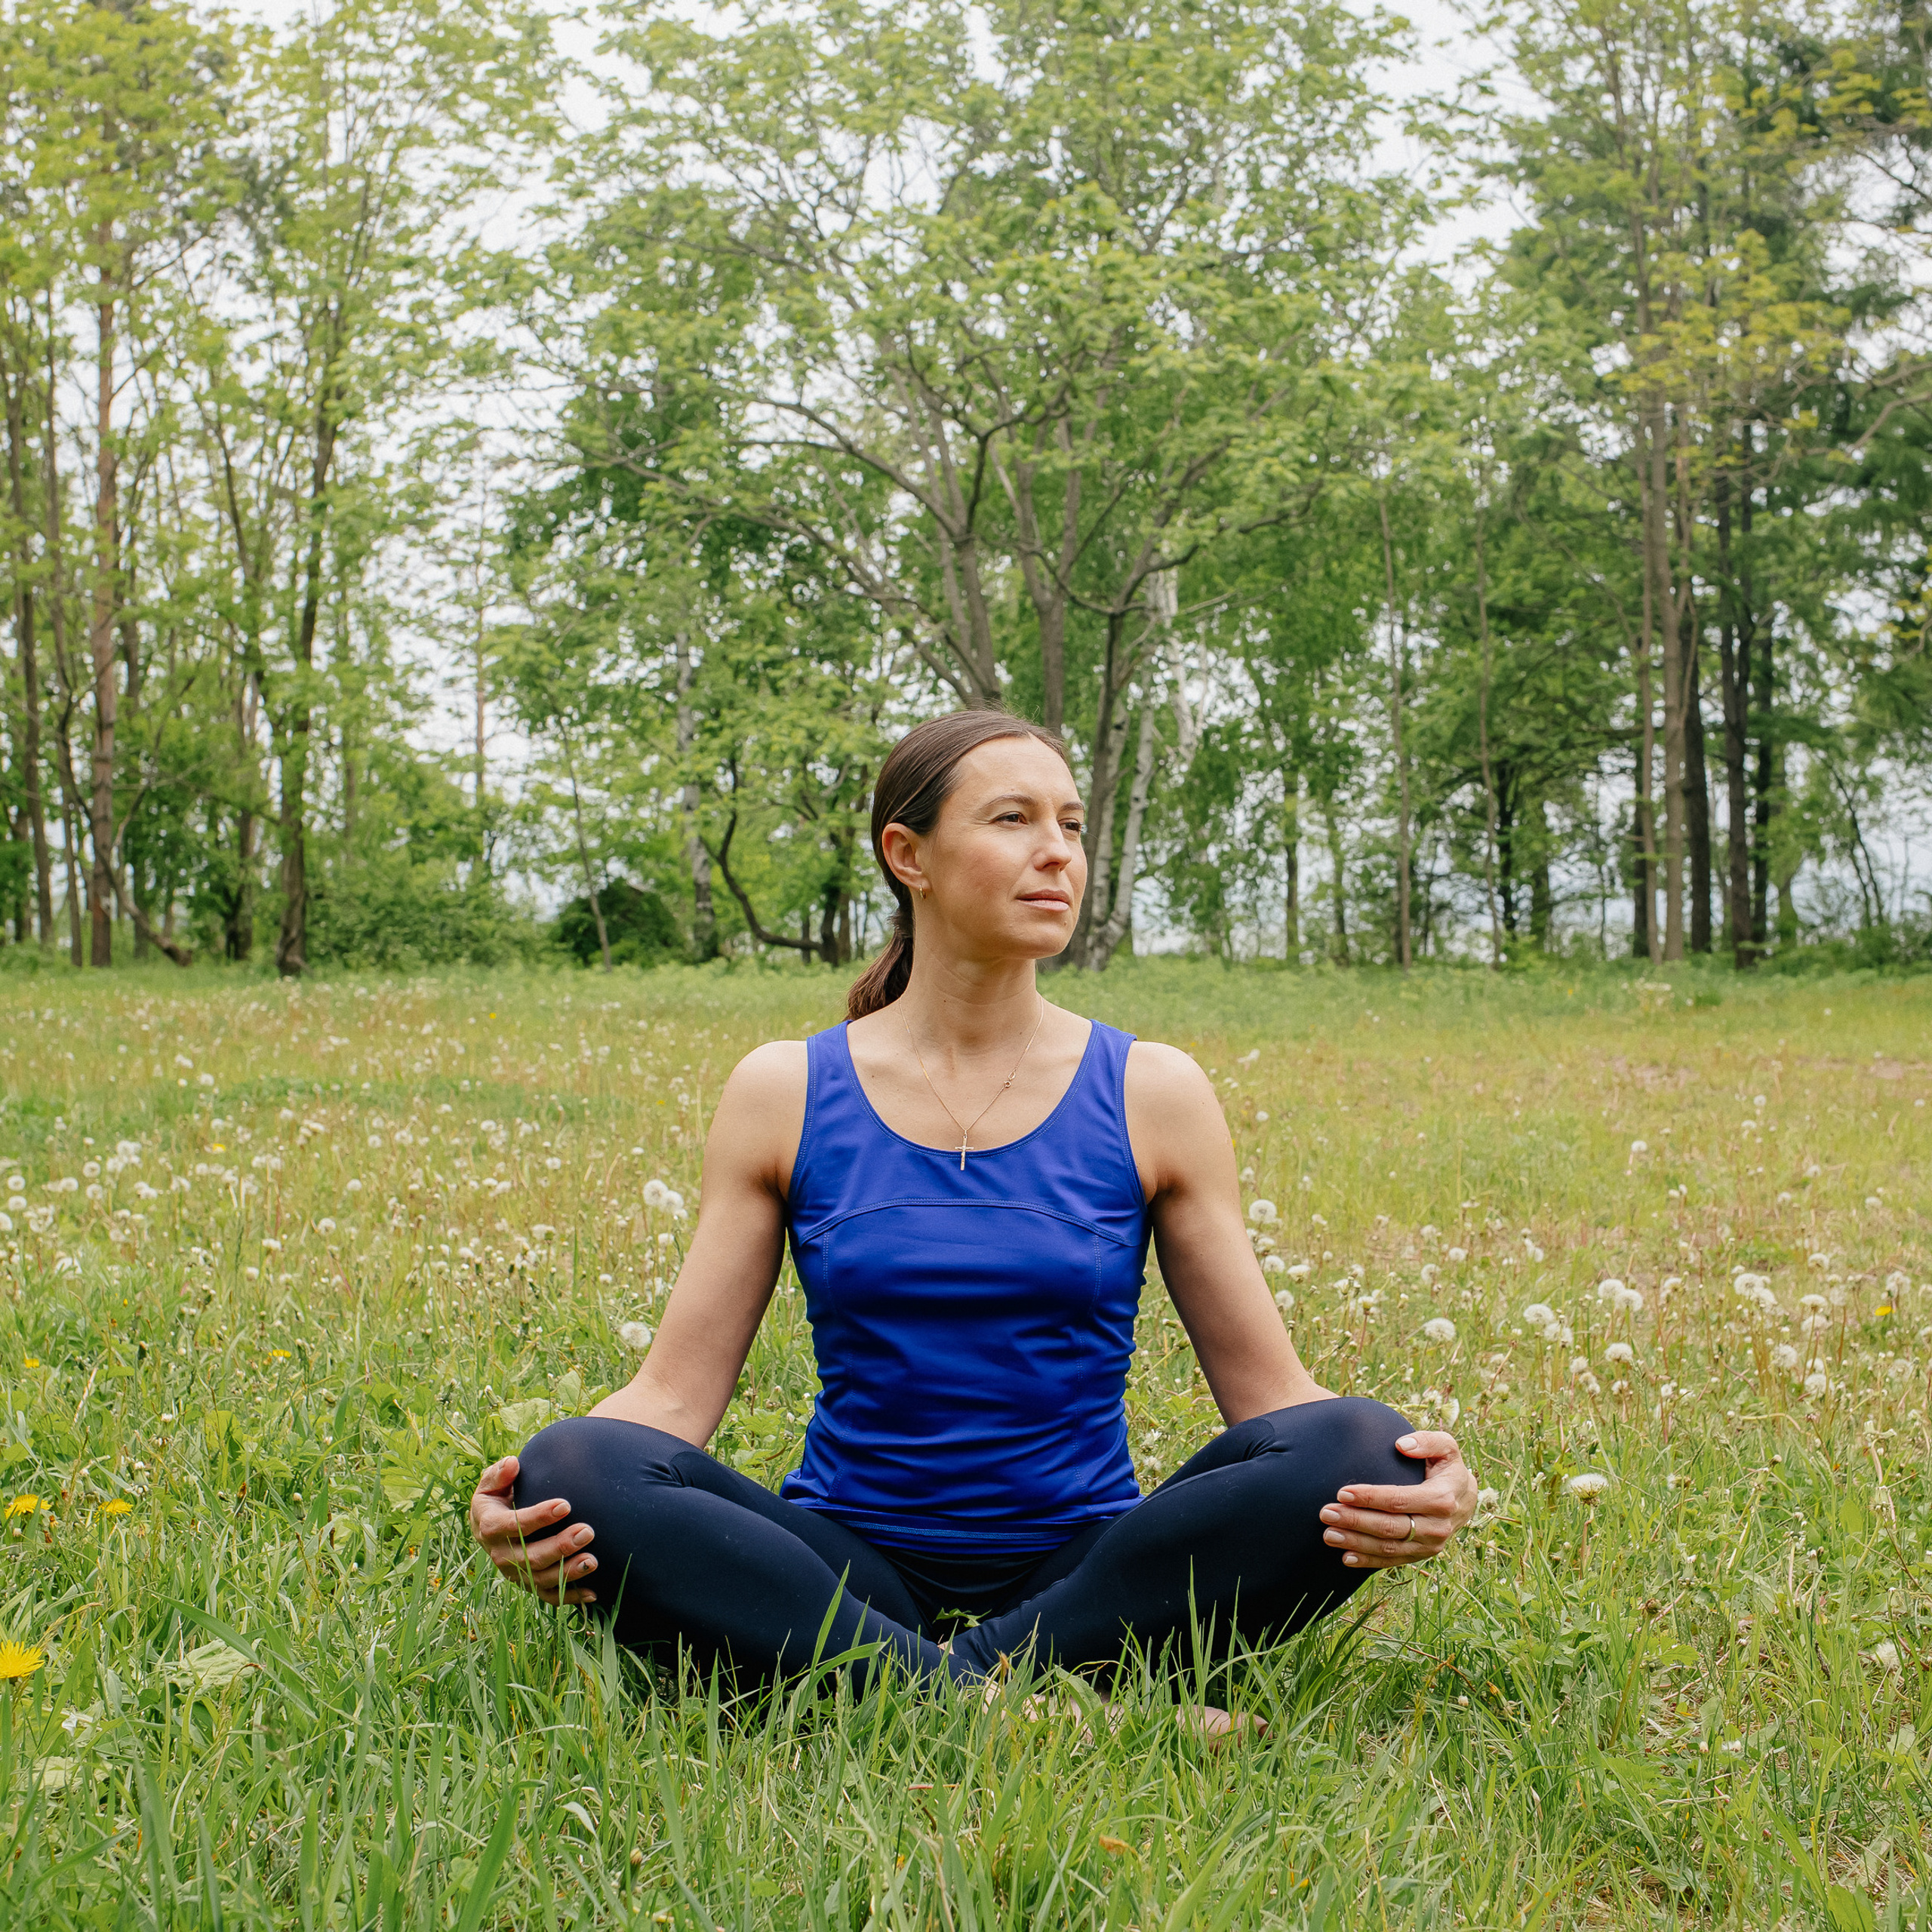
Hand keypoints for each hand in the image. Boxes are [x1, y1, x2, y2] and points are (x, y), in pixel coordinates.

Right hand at [469, 1455, 598, 1604]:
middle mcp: (500, 1555)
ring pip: (540, 1579)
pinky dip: (569, 1597)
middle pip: (529, 1557)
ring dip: (567, 1572)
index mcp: (490, 1528)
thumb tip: (513, 1464)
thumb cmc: (497, 1497)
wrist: (491, 1526)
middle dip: (559, 1546)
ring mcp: (515, 1573)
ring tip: (593, 1561)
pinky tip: (593, 1593)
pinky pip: (548, 1596)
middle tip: (588, 1531)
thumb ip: (499, 1474)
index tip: (566, 1504)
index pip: (512, 1525)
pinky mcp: (528, 1584)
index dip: (537, 1517)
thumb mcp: (491, 1483)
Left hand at [1319, 1430, 1477, 1569]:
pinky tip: (1346, 1557)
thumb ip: (1427, 1441)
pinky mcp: (1421, 1555)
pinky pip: (1392, 1561)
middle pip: (1390, 1527)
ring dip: (1356, 1542)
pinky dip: (1368, 1561)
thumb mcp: (1446, 1447)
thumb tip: (1401, 1444)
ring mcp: (1430, 1545)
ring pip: (1388, 1547)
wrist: (1465, 1499)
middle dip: (1355, 1521)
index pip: (1399, 1500)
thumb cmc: (1447, 1467)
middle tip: (1326, 1513)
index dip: (1370, 1497)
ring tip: (1329, 1534)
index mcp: (1442, 1498)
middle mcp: (1438, 1527)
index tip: (1342, 1492)